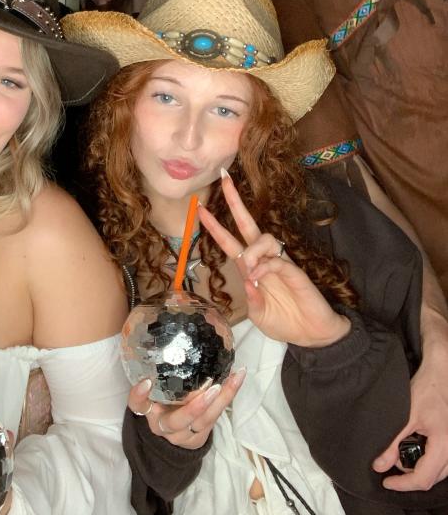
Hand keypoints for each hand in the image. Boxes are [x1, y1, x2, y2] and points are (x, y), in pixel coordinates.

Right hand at [128, 370, 245, 449]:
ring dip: (221, 400)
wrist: (175, 434)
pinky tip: (238, 378)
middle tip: (212, 388)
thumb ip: (156, 369)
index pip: (137, 406)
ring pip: (203, 421)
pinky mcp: (201, 434)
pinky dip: (229, 396)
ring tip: (233, 379)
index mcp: (149, 412)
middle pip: (176, 422)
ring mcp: (184, 434)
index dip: (139, 396)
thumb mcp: (155, 389)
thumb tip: (159, 328)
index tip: (146, 382)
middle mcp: (164, 426)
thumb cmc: (163, 401)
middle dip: (194, 408)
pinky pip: (217, 417)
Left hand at [199, 170, 349, 347]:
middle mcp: (265, 260)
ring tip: (249, 270)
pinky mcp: (295, 272)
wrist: (313, 335)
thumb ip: (250, 299)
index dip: (215, 226)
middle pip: (248, 224)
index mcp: (251, 268)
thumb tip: (247, 281)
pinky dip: (264, 267)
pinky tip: (258, 278)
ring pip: (263, 238)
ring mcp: (281, 263)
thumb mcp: (259, 315)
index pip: (230, 241)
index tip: (200, 208)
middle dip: (235, 202)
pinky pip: (276, 260)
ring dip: (251, 251)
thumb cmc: (285, 321)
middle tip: (224, 179)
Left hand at [373, 340, 447, 490]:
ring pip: (439, 471)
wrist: (442, 374)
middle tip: (389, 464)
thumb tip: (379, 466)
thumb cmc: (426, 390)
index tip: (386, 482)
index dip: (403, 484)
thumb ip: (392, 443)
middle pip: (432, 478)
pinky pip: (443, 460)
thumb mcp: (405, 416)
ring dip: (418, 468)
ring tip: (399, 454)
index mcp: (444, 445)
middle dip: (409, 476)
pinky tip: (413, 448)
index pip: (423, 478)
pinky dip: (427, 459)